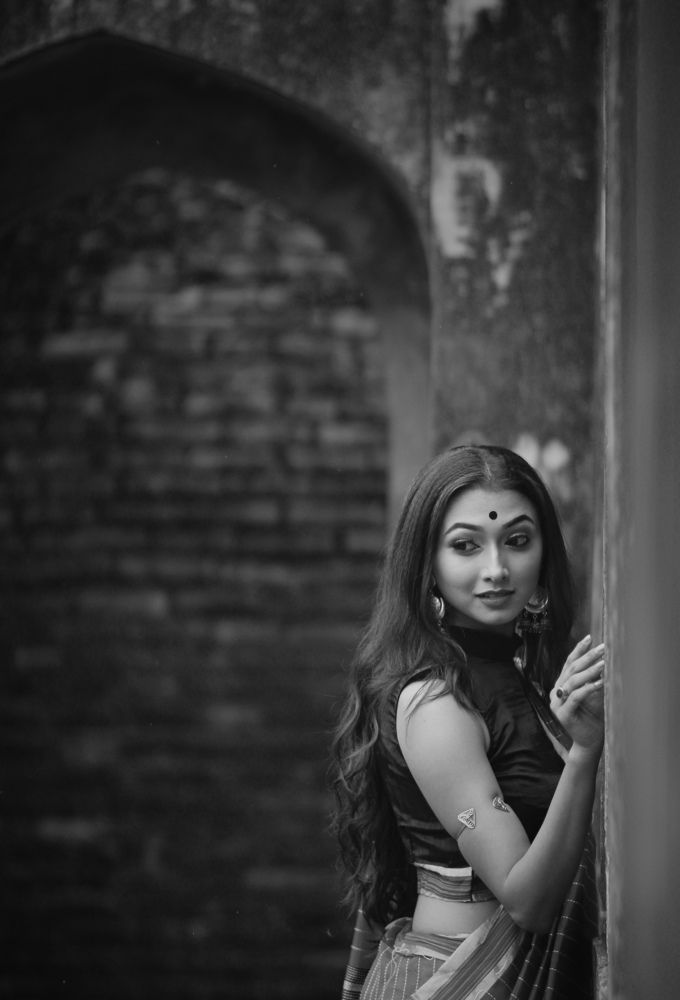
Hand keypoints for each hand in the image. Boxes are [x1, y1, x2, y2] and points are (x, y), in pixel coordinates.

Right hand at [550, 635, 604, 754]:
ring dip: (590, 670)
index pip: (568, 663)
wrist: (587, 744)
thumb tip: (603, 662)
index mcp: (561, 686)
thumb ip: (592, 681)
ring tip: (604, 663)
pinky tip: (601, 682)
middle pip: (571, 669)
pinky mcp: (563, 714)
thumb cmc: (592, 720)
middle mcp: (556, 692)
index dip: (578, 650)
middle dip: (587, 656)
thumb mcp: (593, 697)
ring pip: (573, 681)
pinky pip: (576, 696)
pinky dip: (589, 688)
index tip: (589, 638)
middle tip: (602, 647)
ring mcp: (557, 703)